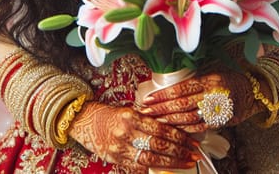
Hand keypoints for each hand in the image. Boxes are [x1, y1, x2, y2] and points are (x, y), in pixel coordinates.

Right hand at [68, 102, 200, 172]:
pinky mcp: (115, 159)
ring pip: (151, 159)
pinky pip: (137, 167)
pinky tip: (165, 170)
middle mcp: (126, 132)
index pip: (160, 128)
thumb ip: (147, 120)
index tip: (192, 141)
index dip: (179, 136)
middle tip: (194, 154)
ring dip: (171, 163)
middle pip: (158, 145)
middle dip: (179, 151)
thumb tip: (171, 128)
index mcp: (131, 116)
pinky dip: (153, 170)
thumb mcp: (128, 110)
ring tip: (186, 163)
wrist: (83, 121)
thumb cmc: (109, 114)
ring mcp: (120, 148)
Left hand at [136, 71, 260, 132]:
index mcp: (210, 79)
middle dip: (162, 109)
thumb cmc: (229, 78)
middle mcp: (214, 95)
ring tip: (155, 120)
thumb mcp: (214, 69)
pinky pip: (200, 127)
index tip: (149, 98)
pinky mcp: (221, 121)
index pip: (182, 88)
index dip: (164, 94)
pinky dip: (185, 128)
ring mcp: (218, 110)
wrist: (252, 92)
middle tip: (146, 111)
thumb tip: (171, 78)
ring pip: (189, 117)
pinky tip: (173, 128)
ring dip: (170, 120)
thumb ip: (196, 75)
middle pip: (183, 104)